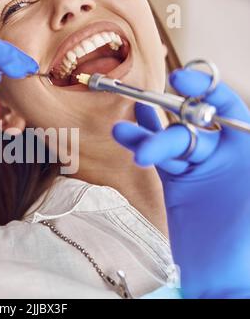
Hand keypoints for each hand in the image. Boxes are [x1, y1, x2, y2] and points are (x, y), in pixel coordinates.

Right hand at [113, 69, 249, 297]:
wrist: (223, 277)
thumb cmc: (246, 242)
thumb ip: (247, 160)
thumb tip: (246, 122)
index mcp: (246, 150)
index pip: (225, 107)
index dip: (204, 89)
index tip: (180, 80)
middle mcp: (223, 154)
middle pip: (189, 126)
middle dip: (165, 133)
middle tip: (147, 152)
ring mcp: (197, 167)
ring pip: (168, 140)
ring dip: (145, 135)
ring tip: (122, 132)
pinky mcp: (176, 182)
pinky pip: (158, 156)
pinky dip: (142, 141)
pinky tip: (129, 130)